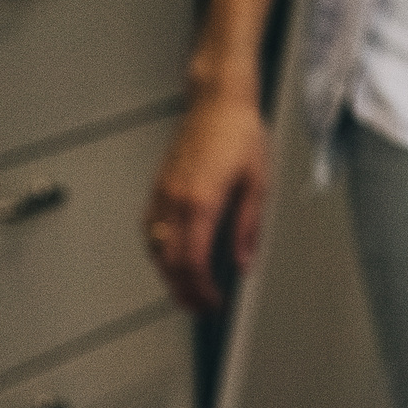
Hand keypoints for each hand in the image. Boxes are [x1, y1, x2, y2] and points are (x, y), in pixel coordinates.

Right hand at [144, 89, 270, 311]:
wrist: (217, 100)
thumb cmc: (240, 133)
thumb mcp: (257, 182)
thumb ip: (248, 227)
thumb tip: (243, 262)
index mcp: (201, 202)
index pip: (192, 261)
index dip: (201, 289)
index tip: (213, 302)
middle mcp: (175, 200)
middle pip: (169, 261)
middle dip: (182, 290)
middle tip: (199, 307)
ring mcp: (163, 193)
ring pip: (154, 247)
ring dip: (168, 274)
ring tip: (186, 290)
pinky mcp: (159, 185)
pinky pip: (150, 227)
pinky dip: (158, 250)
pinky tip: (170, 257)